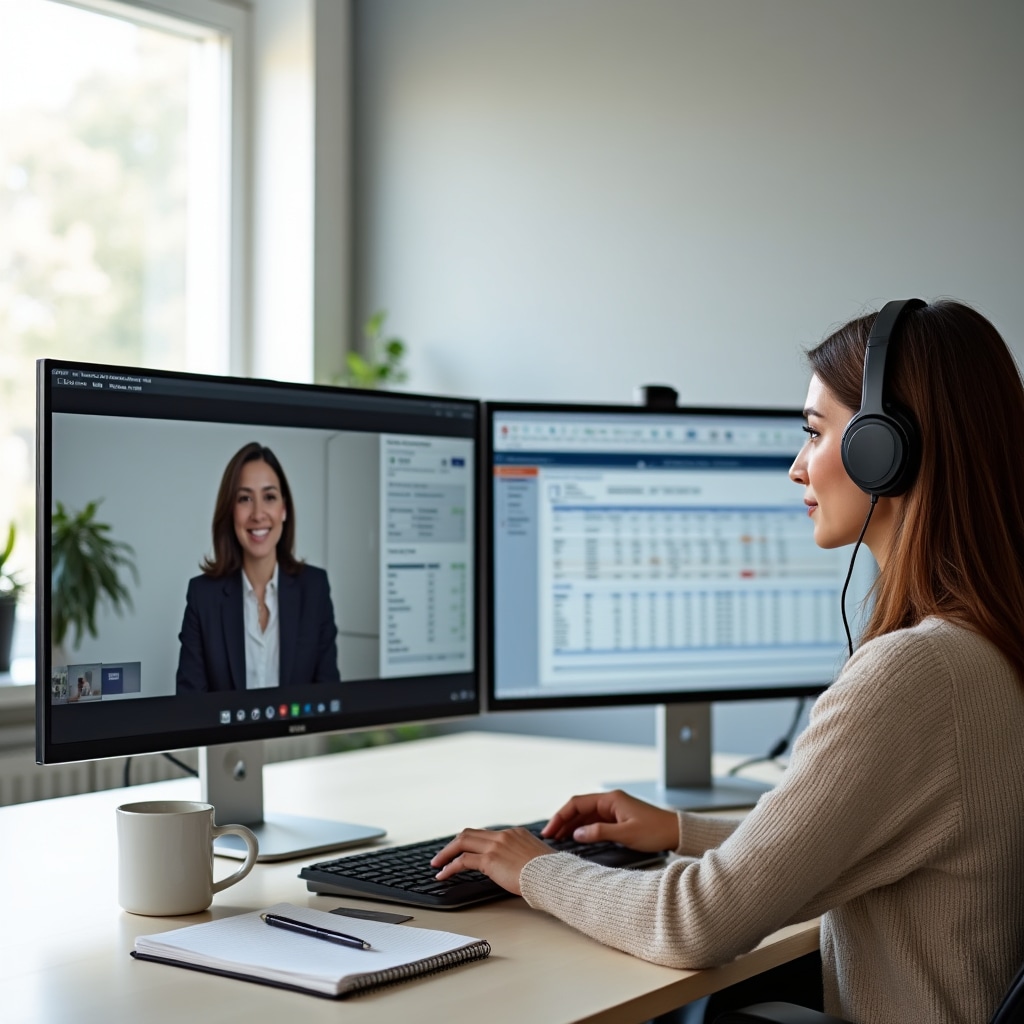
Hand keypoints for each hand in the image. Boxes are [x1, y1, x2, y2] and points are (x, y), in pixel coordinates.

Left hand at [430, 827, 553, 895]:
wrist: (553, 876)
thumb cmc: (549, 873)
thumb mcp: (535, 858)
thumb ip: (522, 858)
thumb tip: (516, 869)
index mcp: (514, 833)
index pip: (485, 834)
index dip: (470, 842)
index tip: (462, 849)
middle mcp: (503, 835)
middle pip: (469, 833)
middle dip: (453, 844)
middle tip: (442, 855)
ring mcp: (495, 846)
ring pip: (462, 842)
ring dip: (446, 854)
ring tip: (437, 864)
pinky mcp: (490, 860)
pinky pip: (463, 860)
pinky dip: (450, 867)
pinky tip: (443, 875)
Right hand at [541, 790, 678, 852]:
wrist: (676, 832)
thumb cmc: (655, 831)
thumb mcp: (626, 833)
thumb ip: (599, 832)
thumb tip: (577, 834)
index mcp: (610, 799)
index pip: (577, 803)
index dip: (561, 816)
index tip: (550, 830)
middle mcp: (610, 801)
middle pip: (579, 808)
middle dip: (563, 821)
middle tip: (549, 837)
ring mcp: (614, 809)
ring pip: (585, 816)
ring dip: (571, 826)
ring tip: (558, 840)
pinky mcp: (618, 819)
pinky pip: (594, 822)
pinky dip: (583, 829)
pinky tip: (576, 838)